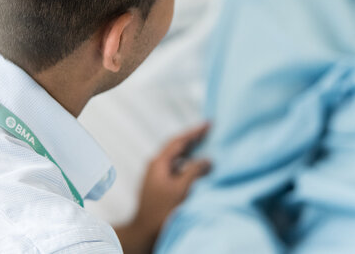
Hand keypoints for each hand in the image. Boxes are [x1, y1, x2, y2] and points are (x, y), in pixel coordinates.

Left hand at [115, 124, 210, 253]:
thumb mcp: (181, 189)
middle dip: (192, 138)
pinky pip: (176, 166)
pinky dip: (188, 162)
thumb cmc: (161, 211)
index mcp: (159, 163)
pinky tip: (197, 165)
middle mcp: (156, 165)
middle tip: (209, 130)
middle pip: (176, 146)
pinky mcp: (160, 183)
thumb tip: (207, 160)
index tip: (208, 124)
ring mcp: (157, 174)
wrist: (145, 230)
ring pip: (176, 156)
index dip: (194, 132)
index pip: (178, 141)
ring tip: (206, 143)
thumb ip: (194, 171)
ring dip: (191, 149)